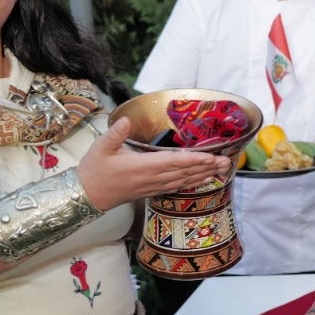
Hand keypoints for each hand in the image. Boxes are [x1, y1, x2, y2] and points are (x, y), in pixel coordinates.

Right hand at [76, 118, 229, 210]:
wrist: (87, 195)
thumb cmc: (95, 170)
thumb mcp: (100, 147)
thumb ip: (115, 133)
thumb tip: (127, 119)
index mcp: (142, 166)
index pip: (174, 162)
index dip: (194, 160)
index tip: (211, 156)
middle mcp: (152, 178)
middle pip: (185, 172)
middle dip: (207, 167)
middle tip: (228, 162)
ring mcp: (154, 186)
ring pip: (184, 180)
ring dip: (204, 175)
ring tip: (223, 169)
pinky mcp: (152, 191)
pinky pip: (177, 187)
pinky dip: (193, 182)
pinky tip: (205, 179)